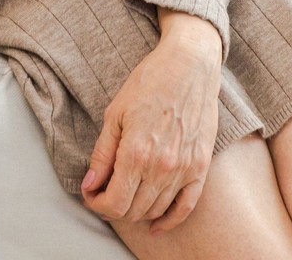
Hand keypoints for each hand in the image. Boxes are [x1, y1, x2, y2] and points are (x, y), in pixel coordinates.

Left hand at [81, 10, 222, 234]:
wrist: (189, 67)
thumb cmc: (148, 84)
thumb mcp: (114, 114)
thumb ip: (102, 154)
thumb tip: (90, 185)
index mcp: (136, 152)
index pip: (114, 202)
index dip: (97, 204)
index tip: (91, 194)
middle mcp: (162, 167)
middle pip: (133, 210)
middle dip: (112, 207)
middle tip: (103, 192)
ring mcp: (185, 169)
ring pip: (156, 210)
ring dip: (136, 211)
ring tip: (124, 196)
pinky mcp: (201, 167)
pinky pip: (186, 207)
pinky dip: (169, 220)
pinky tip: (156, 224)